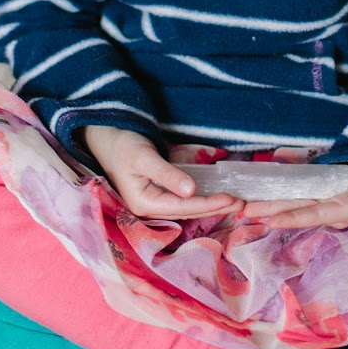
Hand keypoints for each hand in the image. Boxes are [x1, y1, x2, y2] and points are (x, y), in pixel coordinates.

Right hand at [81, 125, 243, 220]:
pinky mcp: (157, 194)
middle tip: (242, 204)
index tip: (231, 199)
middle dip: (215, 208)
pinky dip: (201, 198)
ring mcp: (152, 202)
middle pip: (188, 212)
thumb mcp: (144, 157)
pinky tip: (215, 196)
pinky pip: (182, 201)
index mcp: (143, 203)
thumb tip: (192, 191)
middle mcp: (148, 208)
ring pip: (187, 208)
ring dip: (210, 205)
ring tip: (234, 202)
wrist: (105, 136)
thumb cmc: (122, 145)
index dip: (209, 204)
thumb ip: (167, 174)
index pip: (183, 207)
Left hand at [241, 159, 347, 230]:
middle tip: (243, 212)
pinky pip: (297, 196)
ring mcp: (324, 202)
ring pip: (293, 204)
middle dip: (270, 212)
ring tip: (245, 207)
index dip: (293, 217)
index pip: (315, 215)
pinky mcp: (320, 194)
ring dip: (270, 205)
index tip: (270, 220)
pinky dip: (280, 196)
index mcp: (346, 210)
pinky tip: (262, 195)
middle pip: (297, 211)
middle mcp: (331, 210)